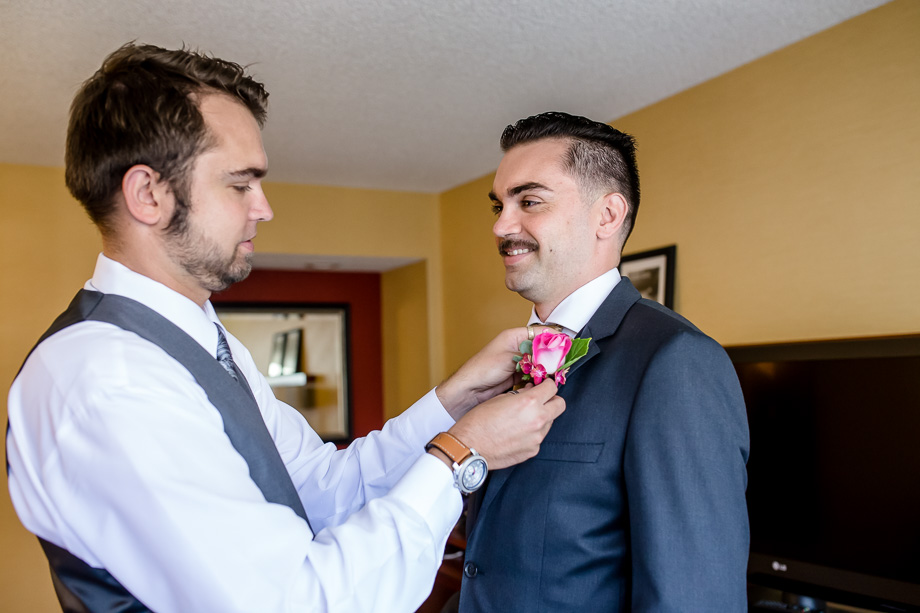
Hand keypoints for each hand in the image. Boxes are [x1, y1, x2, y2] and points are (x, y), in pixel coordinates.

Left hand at [436, 325, 560, 419]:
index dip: (554, 338)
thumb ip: (531, 357)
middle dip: (553, 356)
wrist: (468, 391)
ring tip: (557, 375)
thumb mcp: (508, 359)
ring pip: (540, 363)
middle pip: (543, 349)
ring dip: (548, 370)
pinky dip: (541, 379)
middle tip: (563, 364)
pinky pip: (535, 376)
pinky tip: (545, 384)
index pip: (541, 332)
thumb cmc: (481, 370)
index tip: (567, 346)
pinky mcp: (518, 377)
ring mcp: (519, 363)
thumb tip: (551, 357)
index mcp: (515, 336)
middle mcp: (518, 348)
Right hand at [447, 379, 564, 469]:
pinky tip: (516, 434)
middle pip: (560, 405)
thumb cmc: (479, 420)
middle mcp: (538, 419)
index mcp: (530, 402)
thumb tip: (532, 391)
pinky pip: (538, 438)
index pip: (553, 387)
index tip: (542, 387)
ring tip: (522, 420)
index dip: (547, 385)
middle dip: (552, 400)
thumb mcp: (500, 398)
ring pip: (550, 422)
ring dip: (541, 418)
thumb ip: (521, 394)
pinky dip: (532, 434)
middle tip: (539, 401)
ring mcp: (537, 437)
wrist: (469, 447)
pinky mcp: (533, 451)